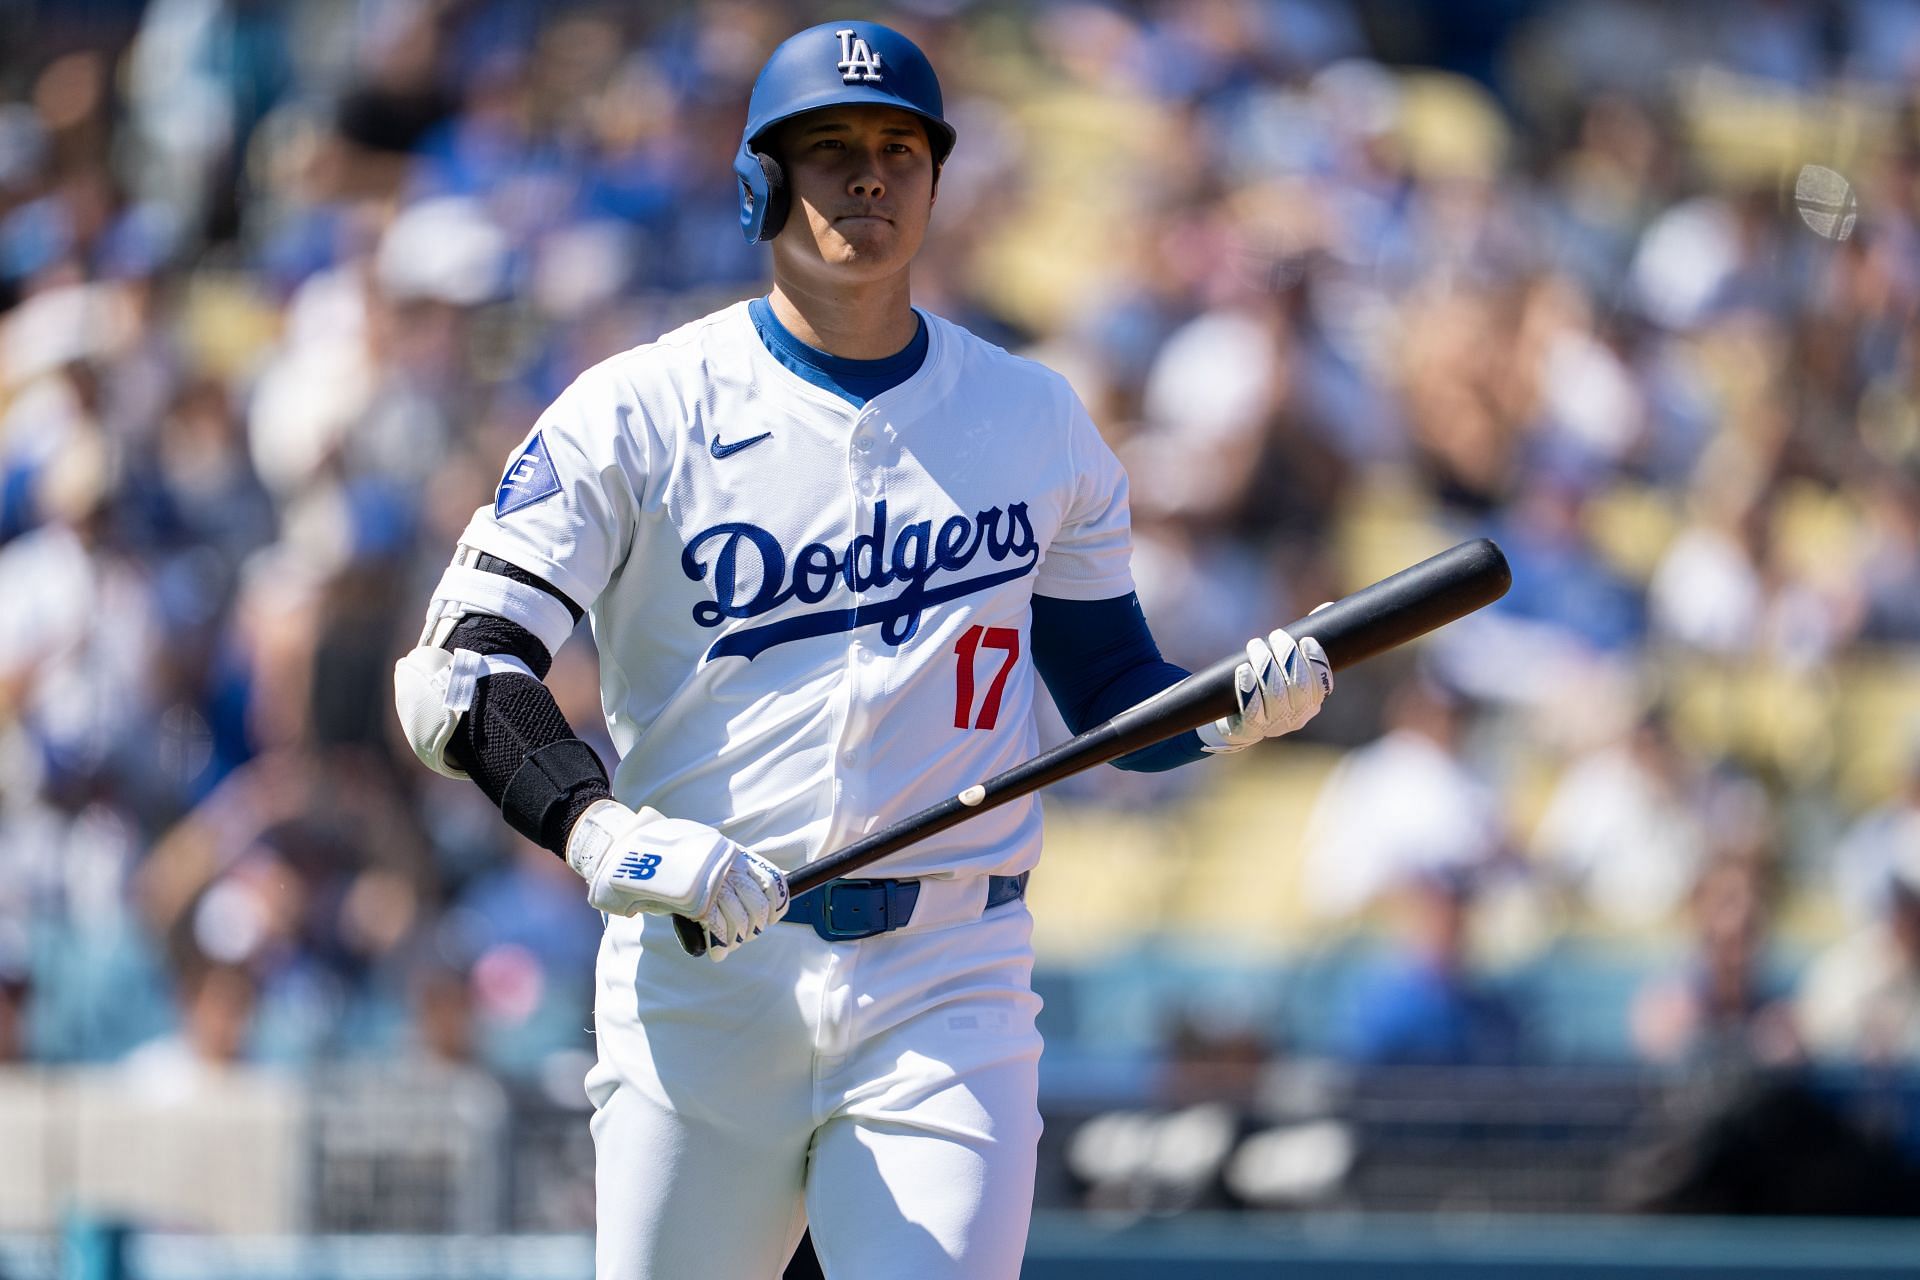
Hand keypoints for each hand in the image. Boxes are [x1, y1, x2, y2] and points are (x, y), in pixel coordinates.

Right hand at [566, 801, 788, 957]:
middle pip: (756, 902)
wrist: (628, 849)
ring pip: (739, 916)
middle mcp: (724, 865)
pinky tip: (718, 951)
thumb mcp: (695, 854)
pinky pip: (716, 924)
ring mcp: (708, 880)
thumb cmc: (660, 855)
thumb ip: (716, 872)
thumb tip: (740, 901)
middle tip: (746, 934)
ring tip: (730, 944)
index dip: (773, 904)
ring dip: (738, 935)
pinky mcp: (692, 897)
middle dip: (755, 924)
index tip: (771, 917)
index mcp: (729, 852)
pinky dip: (720, 942)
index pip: (768, 880)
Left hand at [1197, 625, 1332, 752]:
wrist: (1233, 717)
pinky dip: (1249, 688)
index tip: (1305, 640)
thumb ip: (1303, 641)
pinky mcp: (1250, 729)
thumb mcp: (1285, 664)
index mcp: (1311, 702)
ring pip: (1276, 695)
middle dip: (1288, 657)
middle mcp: (1297, 717)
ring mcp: (1274, 726)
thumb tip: (1326, 607)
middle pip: (1299, 686)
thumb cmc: (1264, 684)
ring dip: (1266, 666)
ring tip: (1256, 645)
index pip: (1323, 683)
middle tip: (1275, 636)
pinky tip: (1243, 670)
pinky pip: (1252, 710)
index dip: (1316, 661)